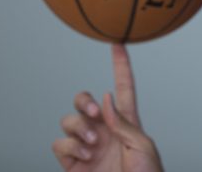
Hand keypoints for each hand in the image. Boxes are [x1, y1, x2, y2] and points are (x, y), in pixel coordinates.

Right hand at [52, 44, 163, 171]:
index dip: (121, 65)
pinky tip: (84, 156)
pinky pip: (59, 143)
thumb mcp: (142, 146)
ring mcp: (86, 145)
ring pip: (68, 120)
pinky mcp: (72, 162)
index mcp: (126, 122)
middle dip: (83, 101)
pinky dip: (69, 146)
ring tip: (93, 144)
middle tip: (94, 112)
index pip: (123, 87)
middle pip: (83, 100)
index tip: (118, 42)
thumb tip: (107, 97)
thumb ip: (123, 122)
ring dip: (79, 128)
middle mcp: (104, 129)